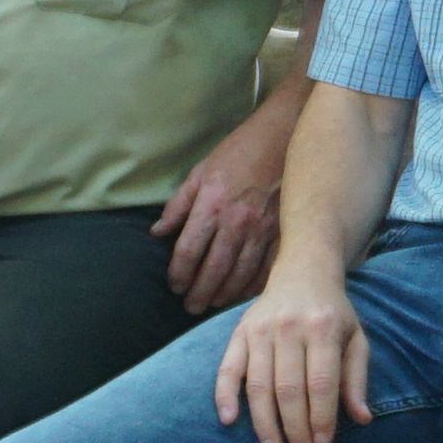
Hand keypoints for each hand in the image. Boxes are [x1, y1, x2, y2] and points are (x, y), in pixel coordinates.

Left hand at [155, 119, 285, 312]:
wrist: (284, 136)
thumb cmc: (239, 152)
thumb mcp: (201, 172)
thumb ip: (178, 205)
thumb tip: (158, 232)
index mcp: (211, 204)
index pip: (188, 250)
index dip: (178, 273)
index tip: (174, 285)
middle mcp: (236, 220)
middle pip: (213, 268)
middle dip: (199, 292)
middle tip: (190, 307)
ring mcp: (262, 228)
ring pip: (240, 273)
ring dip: (224, 294)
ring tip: (212, 305)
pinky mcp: (283, 231)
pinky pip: (267, 267)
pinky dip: (254, 285)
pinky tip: (244, 295)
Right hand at [216, 278, 371, 442]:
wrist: (303, 271)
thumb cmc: (334, 313)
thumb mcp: (356, 339)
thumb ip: (356, 379)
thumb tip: (362, 419)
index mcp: (322, 329)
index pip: (320, 383)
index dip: (321, 417)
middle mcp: (289, 328)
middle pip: (288, 388)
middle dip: (295, 427)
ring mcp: (260, 329)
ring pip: (258, 384)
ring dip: (264, 422)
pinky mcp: (239, 332)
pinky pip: (227, 367)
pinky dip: (225, 395)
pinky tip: (229, 420)